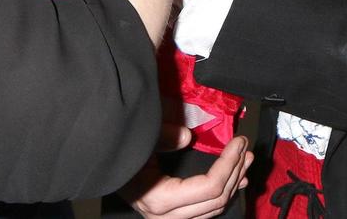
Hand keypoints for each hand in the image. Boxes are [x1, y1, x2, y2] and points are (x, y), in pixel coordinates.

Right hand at [122, 135, 251, 218]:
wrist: (102, 167)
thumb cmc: (118, 152)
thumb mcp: (139, 139)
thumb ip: (163, 137)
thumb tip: (188, 136)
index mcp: (160, 200)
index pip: (208, 187)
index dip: (229, 163)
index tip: (238, 141)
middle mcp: (167, 217)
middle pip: (216, 199)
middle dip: (235, 170)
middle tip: (245, 145)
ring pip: (214, 208)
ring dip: (234, 182)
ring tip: (245, 159)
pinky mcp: (174, 216)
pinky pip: (206, 210)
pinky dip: (223, 193)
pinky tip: (235, 179)